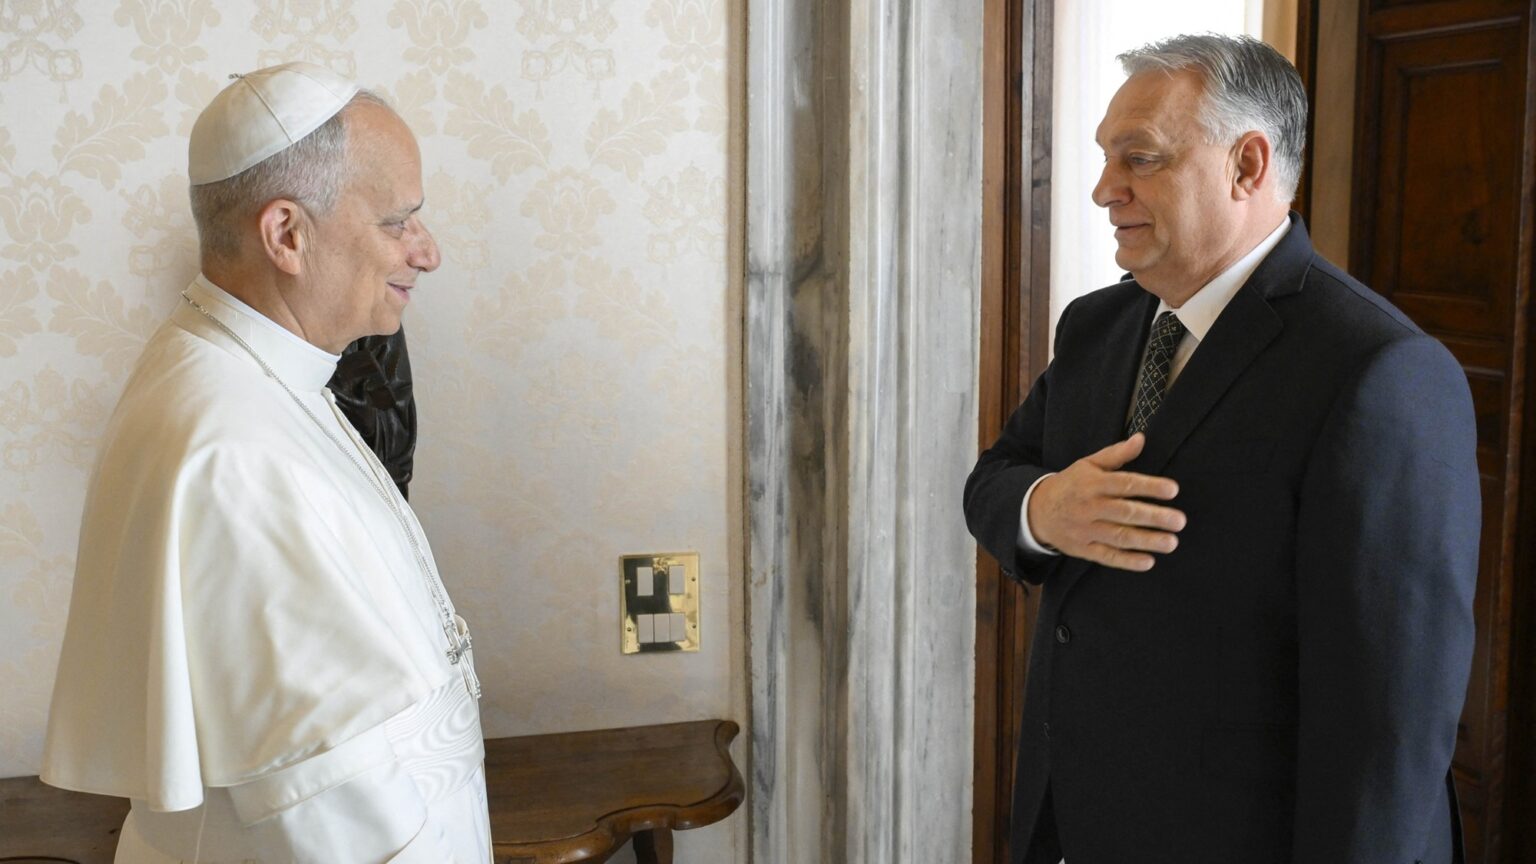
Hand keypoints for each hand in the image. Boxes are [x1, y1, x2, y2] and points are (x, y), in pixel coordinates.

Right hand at [1028, 433, 1184, 570]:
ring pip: (1119, 537)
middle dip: (1154, 517)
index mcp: (1093, 483)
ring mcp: (1086, 530)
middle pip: (1125, 512)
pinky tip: (1148, 562)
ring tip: (1171, 542)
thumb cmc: (1071, 485)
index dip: (1149, 487)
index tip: (1173, 490)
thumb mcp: (1088, 465)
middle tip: (1179, 521)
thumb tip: (1142, 439)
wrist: (1037, 511)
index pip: (1125, 484)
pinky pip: (1107, 556)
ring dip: (1147, 541)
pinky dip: (1127, 561)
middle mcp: (1090, 507)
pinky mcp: (1083, 549)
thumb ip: (1117, 454)